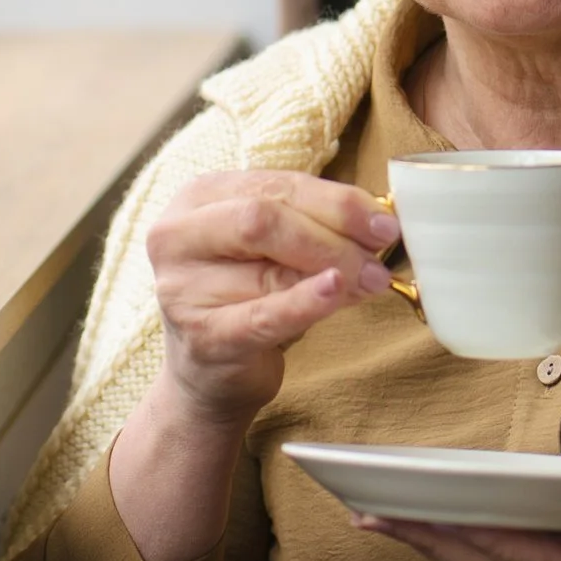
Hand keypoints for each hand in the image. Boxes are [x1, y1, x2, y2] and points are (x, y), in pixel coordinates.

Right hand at [146, 170, 400, 427]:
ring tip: (370, 282)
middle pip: (263, 220)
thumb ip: (311, 224)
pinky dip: (306, 302)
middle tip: (378, 256)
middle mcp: (176, 237)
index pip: (275, 186)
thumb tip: (377, 223)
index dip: (336, 202)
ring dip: (334, 274)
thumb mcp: (271, 247)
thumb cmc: (246, 296)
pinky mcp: (201, 336)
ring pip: (269, 270)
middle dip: (332, 236)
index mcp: (197, 198)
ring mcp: (181, 289)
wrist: (209, 374)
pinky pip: (264, 316)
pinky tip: (336, 292)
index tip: (383, 222)